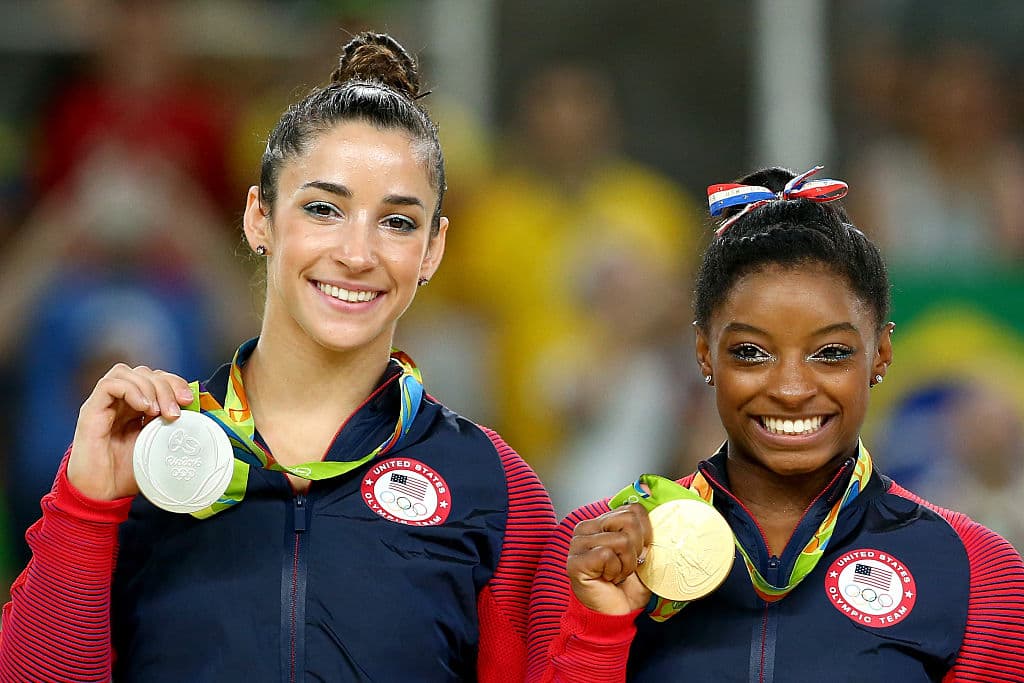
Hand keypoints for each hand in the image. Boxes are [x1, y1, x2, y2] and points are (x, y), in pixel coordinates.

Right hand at [67, 364, 194, 500]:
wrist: (101, 496)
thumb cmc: (127, 474)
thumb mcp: (159, 448)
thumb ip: (173, 429)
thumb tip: (199, 418)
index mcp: (136, 408)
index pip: (156, 378)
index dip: (174, 383)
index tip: (188, 400)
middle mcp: (120, 402)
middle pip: (144, 373)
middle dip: (166, 386)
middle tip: (175, 411)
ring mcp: (104, 405)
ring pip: (126, 373)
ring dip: (150, 387)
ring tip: (158, 412)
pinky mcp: (91, 411)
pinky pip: (109, 385)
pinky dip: (131, 390)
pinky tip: (143, 408)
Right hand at [567, 504, 653, 614]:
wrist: (617, 615)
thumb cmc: (629, 586)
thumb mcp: (644, 554)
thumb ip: (647, 533)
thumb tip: (664, 518)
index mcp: (602, 521)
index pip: (634, 509)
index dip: (646, 533)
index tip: (639, 553)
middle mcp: (586, 528)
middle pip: (629, 520)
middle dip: (637, 549)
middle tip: (626, 566)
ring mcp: (578, 543)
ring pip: (621, 540)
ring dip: (627, 564)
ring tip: (616, 574)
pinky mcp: (575, 560)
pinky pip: (607, 555)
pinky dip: (615, 571)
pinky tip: (607, 579)